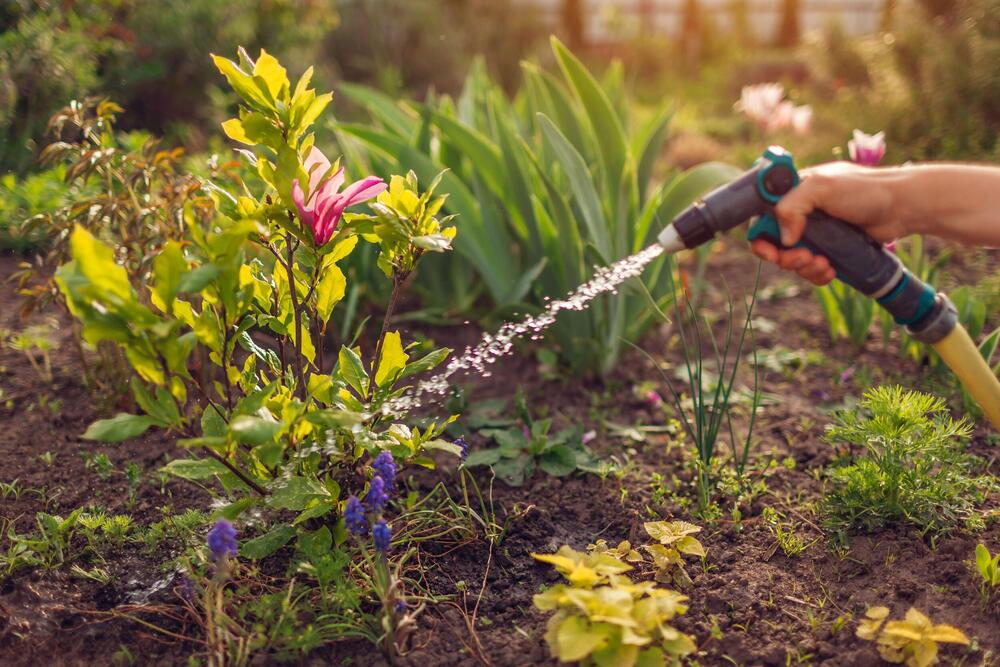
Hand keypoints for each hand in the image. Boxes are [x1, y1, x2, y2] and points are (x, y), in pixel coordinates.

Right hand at [750, 162, 906, 284]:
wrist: (902, 207)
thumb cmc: (865, 190)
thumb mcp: (821, 187)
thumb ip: (792, 206)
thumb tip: (784, 239)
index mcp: (794, 193)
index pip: (762, 218)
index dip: (761, 238)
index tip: (772, 251)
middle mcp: (802, 213)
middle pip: (775, 245)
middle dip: (786, 258)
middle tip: (804, 258)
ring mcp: (817, 233)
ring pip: (793, 260)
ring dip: (804, 268)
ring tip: (824, 265)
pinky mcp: (831, 249)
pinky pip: (812, 268)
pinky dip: (817, 274)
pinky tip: (831, 271)